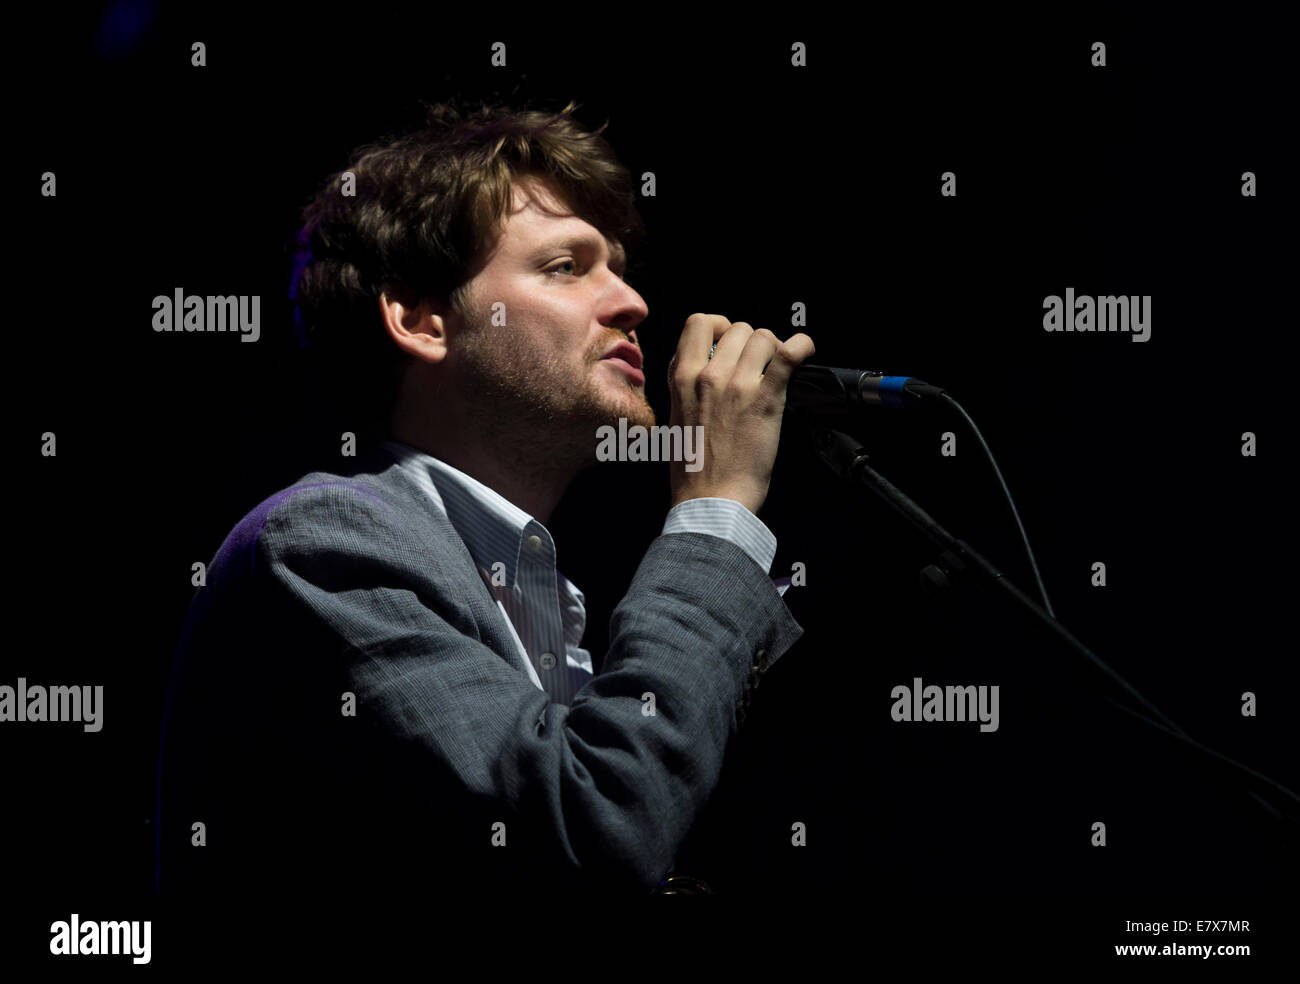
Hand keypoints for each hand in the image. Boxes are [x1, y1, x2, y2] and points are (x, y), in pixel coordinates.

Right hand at [666, 314, 814, 515]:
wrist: (710, 500)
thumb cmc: (694, 471)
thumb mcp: (675, 418)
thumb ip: (687, 388)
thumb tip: (704, 368)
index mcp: (682, 379)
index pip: (698, 323)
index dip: (719, 325)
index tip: (729, 339)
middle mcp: (708, 376)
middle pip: (739, 328)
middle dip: (752, 341)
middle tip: (759, 363)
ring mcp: (737, 385)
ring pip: (763, 337)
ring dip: (774, 349)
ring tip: (777, 368)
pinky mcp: (765, 400)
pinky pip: (789, 355)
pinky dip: (802, 346)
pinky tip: (805, 351)